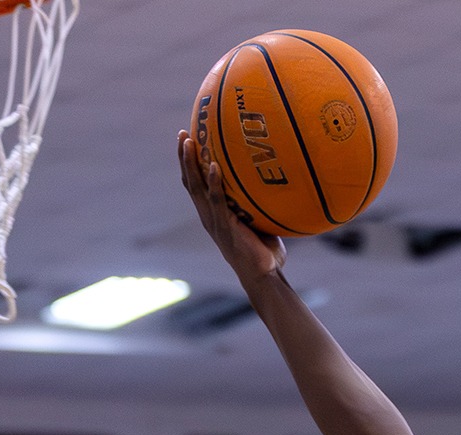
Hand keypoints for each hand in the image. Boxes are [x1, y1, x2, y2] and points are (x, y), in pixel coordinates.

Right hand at [177, 130, 285, 283]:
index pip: (196, 185)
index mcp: (213, 214)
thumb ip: (259, 204)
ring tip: (190, 141)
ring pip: (196, 187)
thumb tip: (278, 181)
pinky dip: (214, 182)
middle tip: (183, 133)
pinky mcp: (224, 227)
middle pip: (190, 181)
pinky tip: (213, 165)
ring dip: (191, 163)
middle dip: (184, 157)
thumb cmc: (265, 251)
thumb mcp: (259, 221)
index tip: (189, 140)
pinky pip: (217, 200)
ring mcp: (214, 221)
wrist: (264, 276)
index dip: (190, 164)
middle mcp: (208, 216)